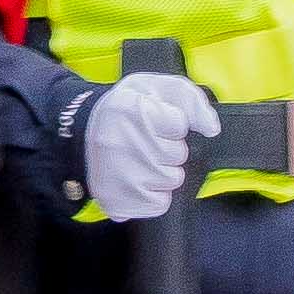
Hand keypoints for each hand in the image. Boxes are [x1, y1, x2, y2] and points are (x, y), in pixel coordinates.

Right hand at [81, 73, 216, 223]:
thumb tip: (212, 127)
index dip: (174, 123)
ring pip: (172, 180)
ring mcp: (118, 176)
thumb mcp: (156, 88)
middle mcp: (121, 144)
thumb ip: (190, 99)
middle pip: (178, 155)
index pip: (180, 125)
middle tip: (147, 141)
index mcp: (132, 111)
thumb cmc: (126, 110)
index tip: (155, 120)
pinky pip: (159, 204)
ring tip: (141, 159)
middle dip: (169, 148)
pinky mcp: (116, 202)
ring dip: (163, 171)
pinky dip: (154, 194)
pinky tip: (137, 179)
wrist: (82, 133)